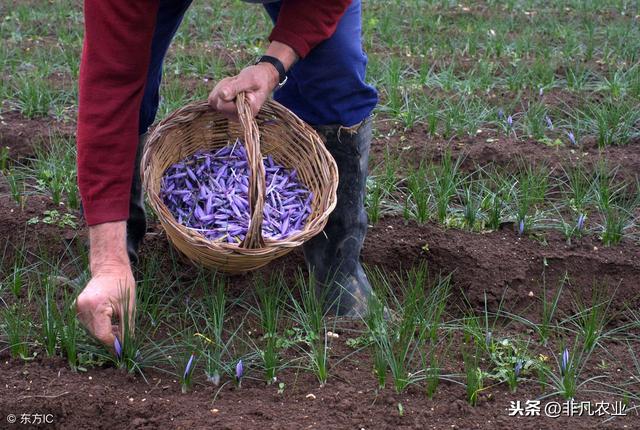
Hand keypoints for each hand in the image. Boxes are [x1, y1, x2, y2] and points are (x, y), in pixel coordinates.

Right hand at [76, 221, 134, 350]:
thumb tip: (126, 347)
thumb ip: (126, 329)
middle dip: (110, 339)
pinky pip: (88, 323)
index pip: (102, 334)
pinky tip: (110, 323)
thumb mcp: (129, 308)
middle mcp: (82, 307)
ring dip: (105, 333)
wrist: (110, 268)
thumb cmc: (123, 285)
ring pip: (92, 330)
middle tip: (123, 341)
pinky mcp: (77, 307)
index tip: (122, 350)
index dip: (113, 344)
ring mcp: (77, 307)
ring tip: (119, 327)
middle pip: (96, 334)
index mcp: (96, 305)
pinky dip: (99, 326)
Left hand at [208, 63, 278, 121]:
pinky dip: (220, 90)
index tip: (240, 83)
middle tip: (237, 82)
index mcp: (245, 112)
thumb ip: (236, 87)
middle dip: (224, 88)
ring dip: (222, 88)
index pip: (222, 105)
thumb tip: (222, 95)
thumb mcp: (249, 79)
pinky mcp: (226, 110)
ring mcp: (230, 114)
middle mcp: (237, 116)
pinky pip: (213, 99)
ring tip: (236, 84)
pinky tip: (232, 88)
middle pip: (217, 103)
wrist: (263, 78)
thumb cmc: (258, 78)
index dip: (227, 91)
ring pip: (214, 100)